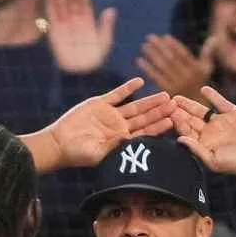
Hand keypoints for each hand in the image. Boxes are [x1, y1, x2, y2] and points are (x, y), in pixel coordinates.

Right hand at [40, 77, 175, 168]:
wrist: (59, 142)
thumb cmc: (78, 154)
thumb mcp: (97, 153)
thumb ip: (113, 146)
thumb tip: (129, 139)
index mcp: (122, 141)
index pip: (145, 133)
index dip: (159, 126)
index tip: (173, 120)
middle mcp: (120, 127)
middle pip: (145, 118)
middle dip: (160, 111)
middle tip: (176, 104)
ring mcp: (111, 115)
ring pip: (135, 106)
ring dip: (150, 101)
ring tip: (165, 95)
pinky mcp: (100, 104)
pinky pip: (117, 94)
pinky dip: (128, 88)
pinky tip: (140, 81)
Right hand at [46, 0, 115, 73]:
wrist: (81, 72)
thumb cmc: (95, 59)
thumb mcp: (104, 41)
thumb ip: (107, 25)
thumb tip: (111, 9)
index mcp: (88, 21)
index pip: (84, 3)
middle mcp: (76, 21)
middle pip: (73, 2)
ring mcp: (65, 25)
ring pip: (62, 6)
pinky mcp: (55, 32)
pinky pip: (52, 16)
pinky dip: (50, 5)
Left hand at [137, 34, 214, 100]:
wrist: (195, 109)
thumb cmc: (199, 85)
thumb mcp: (206, 70)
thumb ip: (207, 53)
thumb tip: (215, 38)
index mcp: (197, 70)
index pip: (184, 54)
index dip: (174, 45)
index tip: (165, 37)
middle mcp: (188, 77)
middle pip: (172, 59)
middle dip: (160, 47)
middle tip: (149, 37)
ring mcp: (178, 85)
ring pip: (163, 67)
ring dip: (153, 55)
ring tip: (144, 46)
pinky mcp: (168, 92)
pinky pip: (156, 78)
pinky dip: (148, 68)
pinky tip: (140, 61)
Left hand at [170, 86, 235, 177]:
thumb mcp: (214, 160)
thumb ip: (196, 149)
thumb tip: (178, 140)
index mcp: (203, 143)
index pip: (186, 131)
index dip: (178, 124)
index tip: (170, 115)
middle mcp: (209, 132)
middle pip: (190, 119)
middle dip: (179, 112)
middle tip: (167, 104)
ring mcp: (220, 121)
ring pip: (200, 110)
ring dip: (189, 104)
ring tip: (177, 98)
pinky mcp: (232, 112)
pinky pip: (219, 102)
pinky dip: (212, 96)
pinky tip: (203, 90)